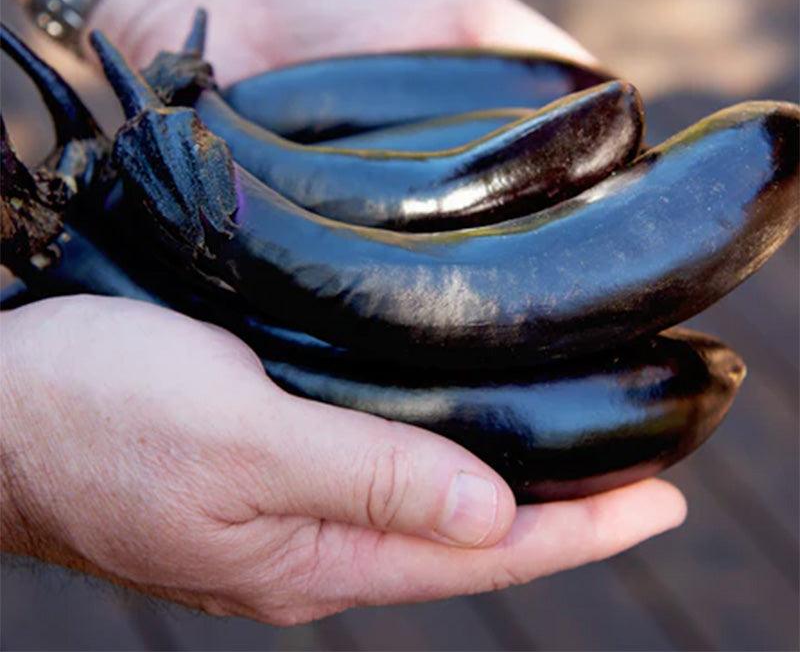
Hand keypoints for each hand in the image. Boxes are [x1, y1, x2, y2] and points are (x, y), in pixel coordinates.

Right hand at [2, 296, 685, 624]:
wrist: (1, 403)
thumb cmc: (101, 415)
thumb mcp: (239, 444)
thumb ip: (364, 481)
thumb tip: (493, 522)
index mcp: (312, 557)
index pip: (480, 557)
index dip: (579, 533)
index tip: (664, 504)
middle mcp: (311, 544)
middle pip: (461, 536)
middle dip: (556, 511)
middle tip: (639, 474)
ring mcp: (286, 509)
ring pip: (421, 499)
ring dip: (498, 477)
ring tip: (571, 449)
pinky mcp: (262, 467)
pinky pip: (374, 466)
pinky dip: (435, 450)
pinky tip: (458, 422)